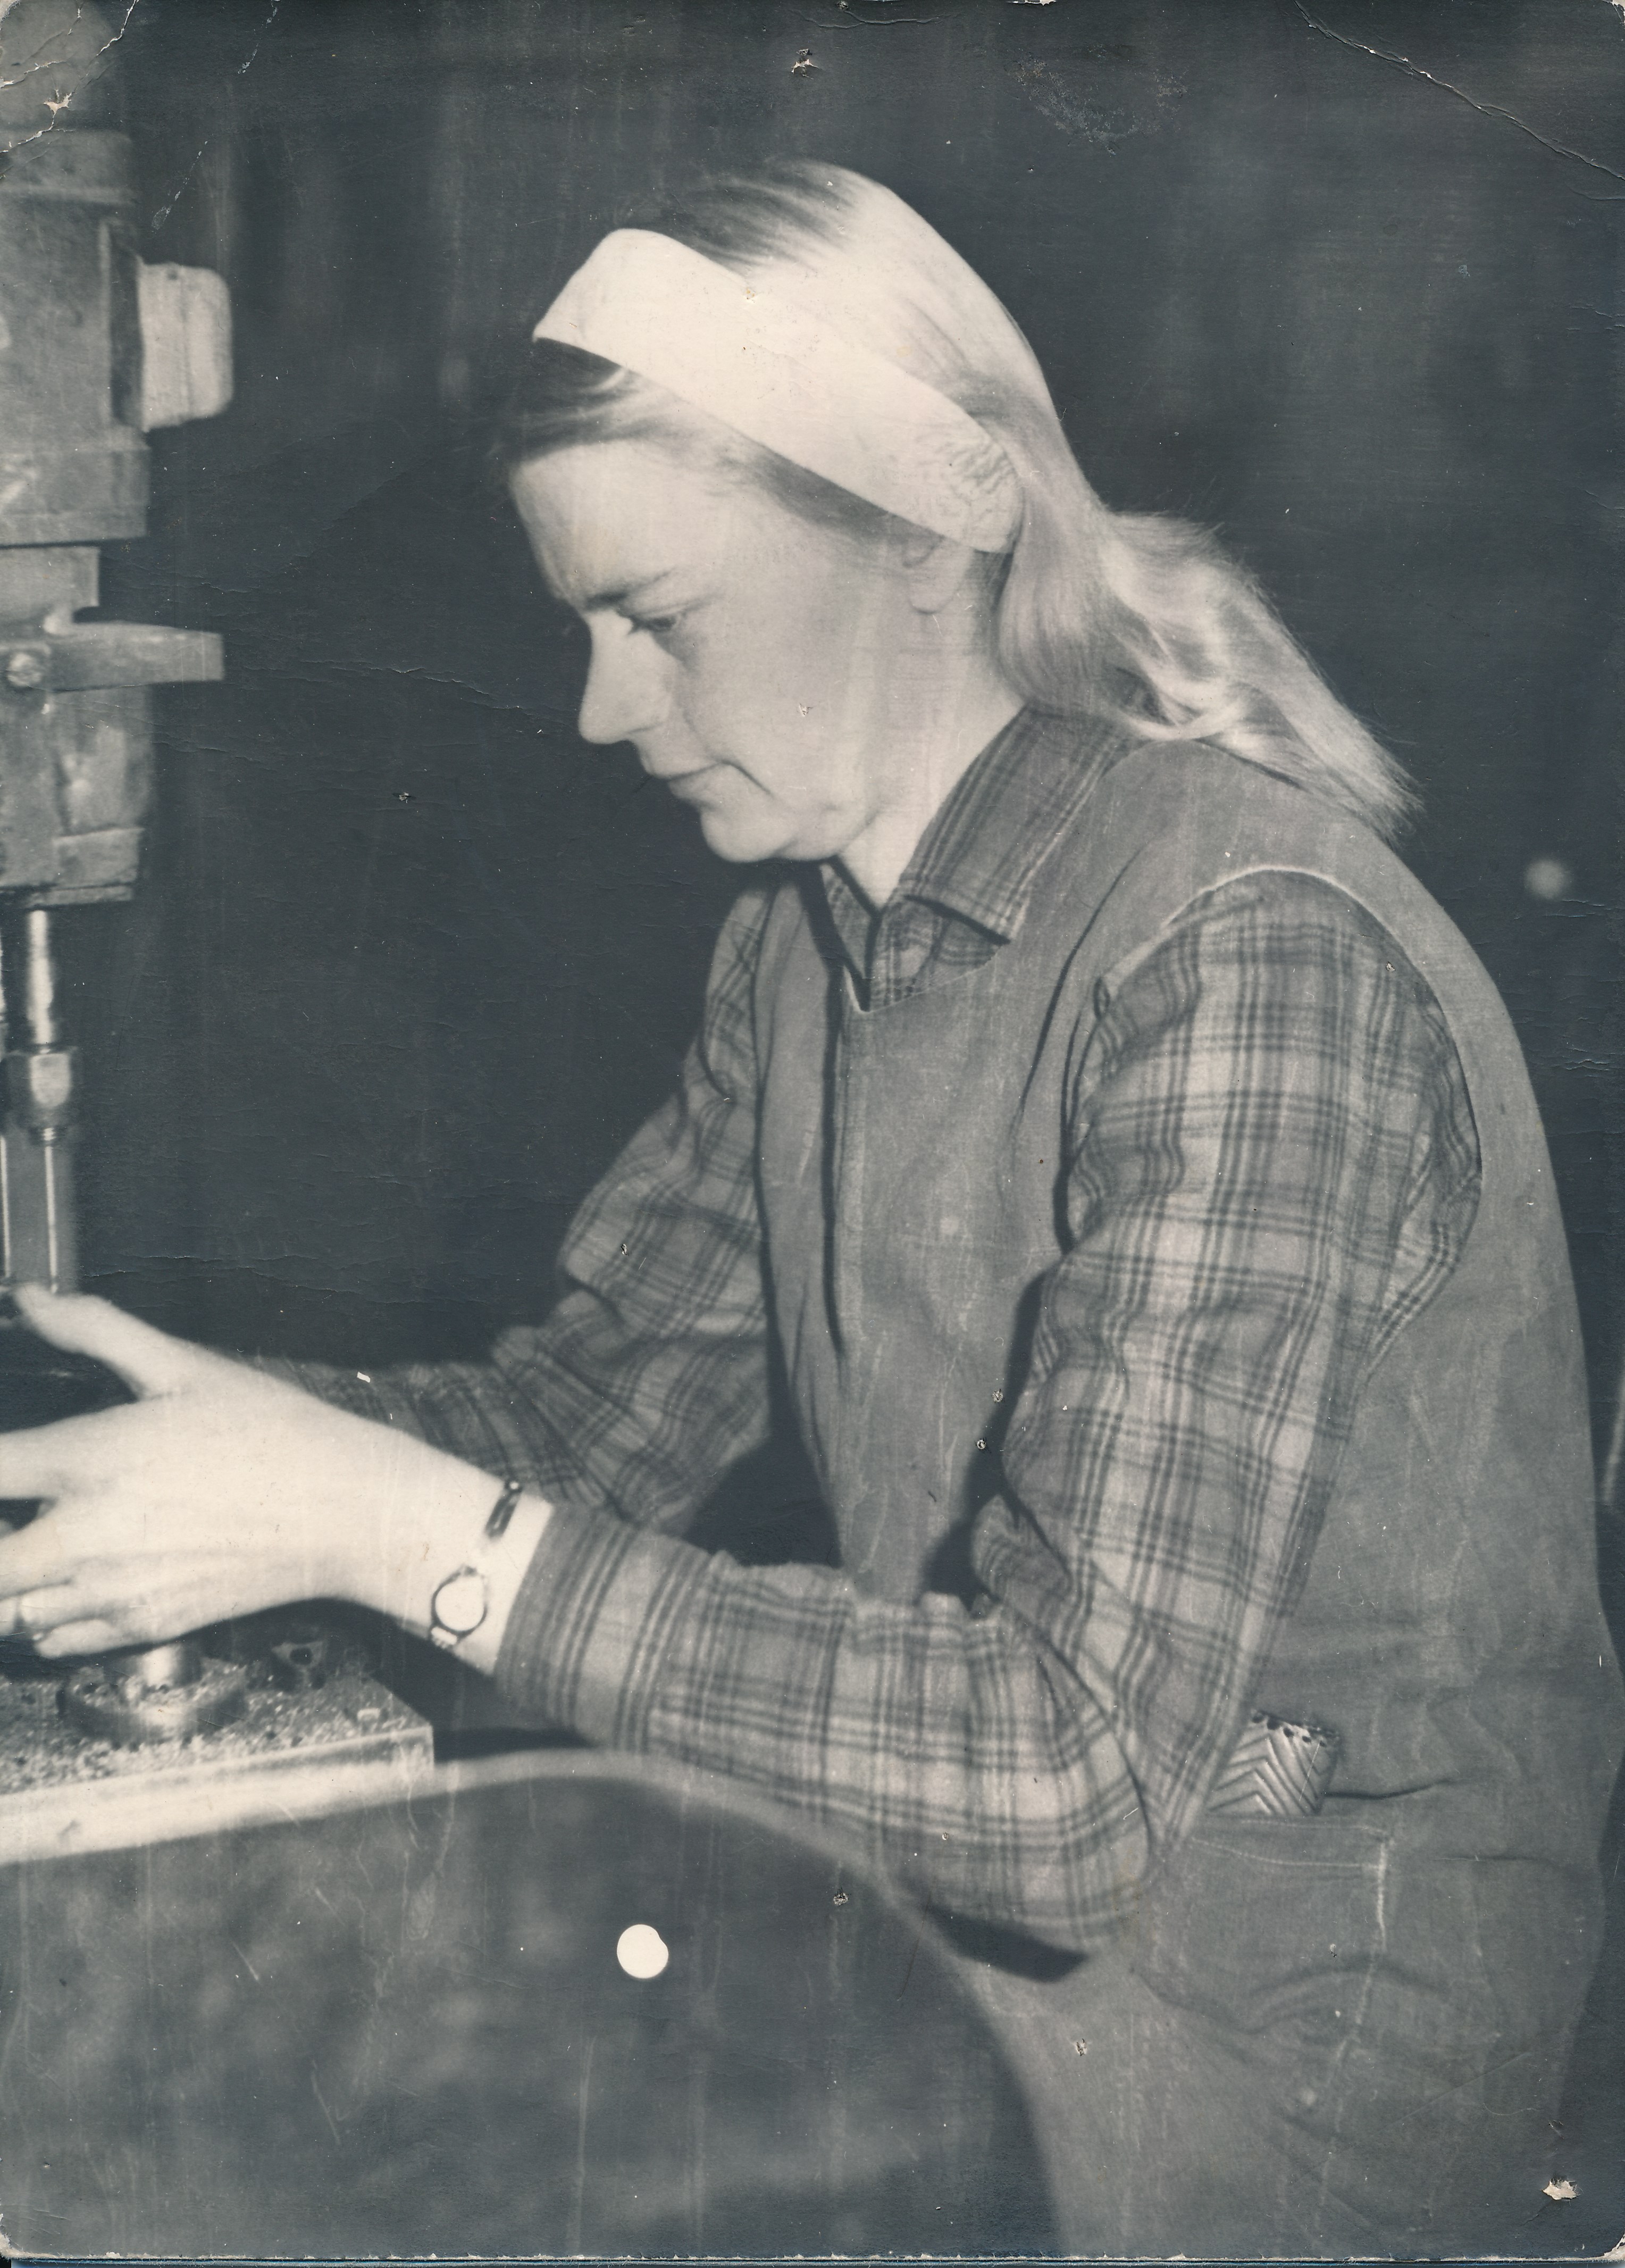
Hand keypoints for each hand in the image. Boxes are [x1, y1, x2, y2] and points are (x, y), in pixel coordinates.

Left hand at [0, 1286, 501, 1655]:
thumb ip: (96, 1329)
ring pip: (9, 1608)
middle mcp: (87, 1535)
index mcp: (92, 1459)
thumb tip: (30, 1297)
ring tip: (45, 1540)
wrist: (345, 1513)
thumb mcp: (186, 1365)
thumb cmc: (274, 1432)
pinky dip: (43, 1616)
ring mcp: (112, 1590)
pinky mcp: (141, 1627)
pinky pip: (51, 1640)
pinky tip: (74, 1577)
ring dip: (13, 1576)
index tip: (6, 1460)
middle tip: (18, 1506)